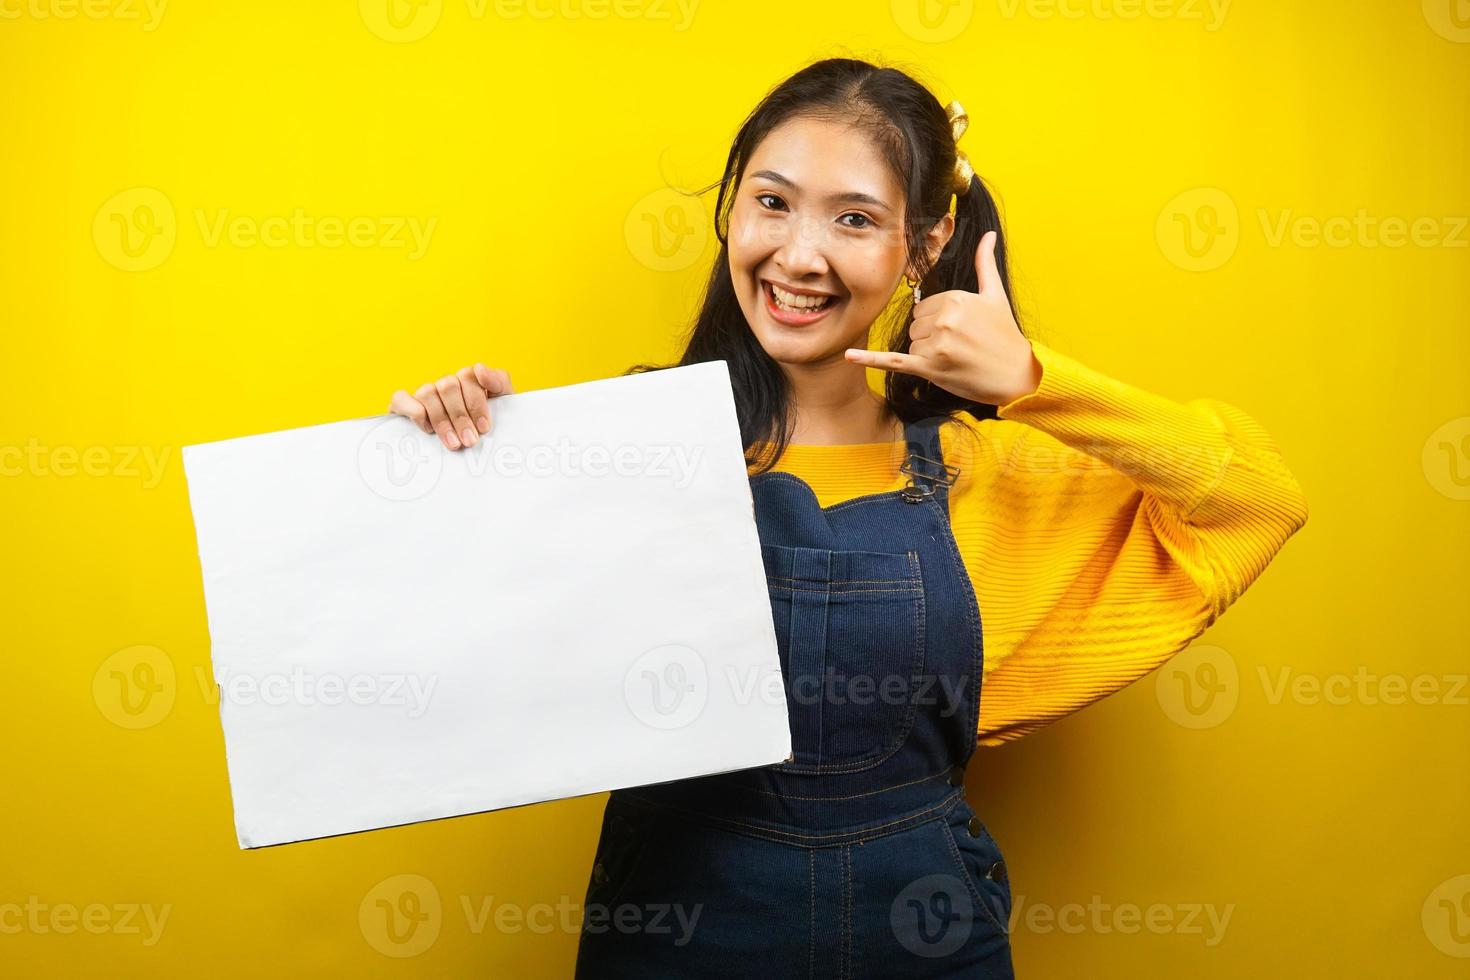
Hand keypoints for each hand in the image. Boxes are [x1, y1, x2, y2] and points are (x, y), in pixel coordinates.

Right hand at [388, 363, 513, 450]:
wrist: (466, 459)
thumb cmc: (482, 432)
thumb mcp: (501, 409)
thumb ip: (498, 383)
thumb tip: (480, 368)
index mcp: (469, 382)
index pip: (470, 376)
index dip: (476, 402)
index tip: (484, 427)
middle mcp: (446, 385)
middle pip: (448, 385)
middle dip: (461, 416)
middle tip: (470, 440)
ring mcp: (424, 394)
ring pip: (428, 392)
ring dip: (442, 420)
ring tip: (453, 444)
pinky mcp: (403, 405)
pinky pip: (401, 398)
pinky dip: (414, 411)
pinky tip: (427, 429)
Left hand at [844, 231, 1039, 405]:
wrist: (1016, 375)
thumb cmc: (1005, 334)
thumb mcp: (995, 294)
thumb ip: (984, 263)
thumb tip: (988, 234)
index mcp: (955, 298)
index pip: (924, 306)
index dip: (939, 320)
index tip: (961, 330)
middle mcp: (943, 320)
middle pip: (915, 325)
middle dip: (931, 337)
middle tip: (959, 346)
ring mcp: (936, 346)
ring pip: (911, 344)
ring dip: (927, 354)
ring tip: (956, 358)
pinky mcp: (929, 369)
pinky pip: (893, 361)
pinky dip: (869, 360)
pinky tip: (849, 356)